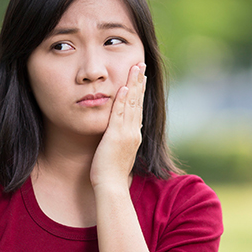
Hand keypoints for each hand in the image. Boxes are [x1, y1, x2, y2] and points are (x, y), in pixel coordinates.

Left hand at [89, 62, 146, 190]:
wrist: (111, 186)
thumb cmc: (111, 174)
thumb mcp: (119, 153)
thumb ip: (123, 141)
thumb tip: (126, 133)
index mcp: (134, 135)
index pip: (138, 108)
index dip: (139, 92)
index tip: (140, 77)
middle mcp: (133, 132)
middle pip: (137, 102)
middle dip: (139, 82)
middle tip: (141, 64)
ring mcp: (126, 133)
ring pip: (131, 104)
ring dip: (133, 85)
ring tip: (135, 68)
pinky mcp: (116, 136)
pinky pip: (119, 115)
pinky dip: (121, 100)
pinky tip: (122, 87)